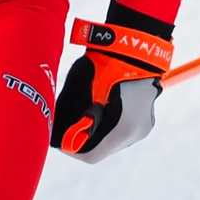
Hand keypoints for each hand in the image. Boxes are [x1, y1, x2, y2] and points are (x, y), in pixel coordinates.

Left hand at [51, 1, 172, 162]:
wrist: (133, 45)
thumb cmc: (104, 64)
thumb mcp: (79, 86)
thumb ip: (67, 113)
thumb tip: (54, 130)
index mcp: (123, 128)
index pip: (91, 155)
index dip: (71, 149)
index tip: (60, 139)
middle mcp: (136, 133)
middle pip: (102, 149)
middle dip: (84, 139)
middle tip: (70, 125)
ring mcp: (143, 127)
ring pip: (112, 141)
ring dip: (97, 133)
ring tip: (86, 113)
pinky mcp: (146, 120)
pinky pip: (121, 131)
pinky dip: (108, 125)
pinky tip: (101, 108)